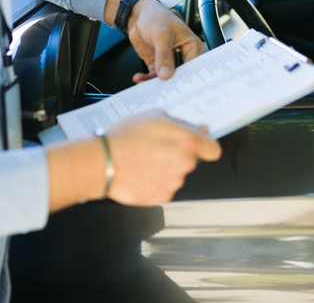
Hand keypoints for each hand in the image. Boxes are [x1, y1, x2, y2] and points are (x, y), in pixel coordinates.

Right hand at [45, 110, 220, 211]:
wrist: (101, 162)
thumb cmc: (124, 137)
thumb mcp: (154, 116)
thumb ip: (181, 124)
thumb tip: (198, 130)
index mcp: (186, 142)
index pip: (213, 150)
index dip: (205, 147)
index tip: (199, 146)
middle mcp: (184, 164)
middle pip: (191, 161)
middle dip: (178, 155)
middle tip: (158, 148)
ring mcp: (173, 182)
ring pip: (176, 175)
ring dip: (165, 168)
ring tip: (144, 159)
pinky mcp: (161, 196)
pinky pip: (164, 187)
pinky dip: (155, 182)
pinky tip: (141, 172)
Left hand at [127, 0, 203, 81]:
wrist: (136, 14)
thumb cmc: (155, 16)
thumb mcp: (162, 35)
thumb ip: (164, 55)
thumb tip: (166, 74)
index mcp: (192, 46)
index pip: (192, 66)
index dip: (185, 77)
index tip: (175, 86)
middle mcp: (183, 55)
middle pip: (179, 74)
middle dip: (169, 83)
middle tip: (159, 90)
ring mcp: (169, 60)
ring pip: (166, 77)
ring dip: (154, 82)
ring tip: (144, 84)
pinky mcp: (157, 63)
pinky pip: (154, 76)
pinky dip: (146, 79)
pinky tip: (139, 78)